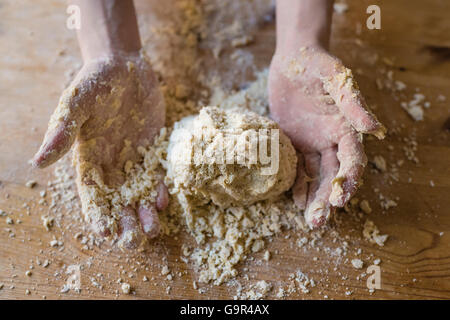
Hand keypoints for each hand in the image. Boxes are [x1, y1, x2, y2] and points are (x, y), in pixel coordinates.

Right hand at [32, 52, 167, 248]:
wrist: (126, 67)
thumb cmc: (96, 82)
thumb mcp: (76, 103)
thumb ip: (62, 131)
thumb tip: (38, 162)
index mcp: (89, 159)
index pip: (92, 193)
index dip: (97, 213)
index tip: (105, 232)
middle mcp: (112, 165)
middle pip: (117, 201)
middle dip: (124, 222)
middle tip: (132, 241)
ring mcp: (135, 160)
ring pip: (139, 194)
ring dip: (145, 213)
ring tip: (151, 230)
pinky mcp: (154, 151)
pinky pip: (157, 177)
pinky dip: (160, 190)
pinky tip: (163, 202)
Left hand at [269, 46, 385, 227]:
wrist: (292, 60)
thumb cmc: (317, 64)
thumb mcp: (335, 78)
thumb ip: (352, 101)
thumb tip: (374, 128)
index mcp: (346, 127)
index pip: (352, 159)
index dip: (349, 179)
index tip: (341, 199)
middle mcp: (331, 139)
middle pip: (333, 174)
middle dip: (328, 198)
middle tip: (320, 221)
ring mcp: (312, 143)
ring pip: (316, 175)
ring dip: (314, 197)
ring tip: (310, 220)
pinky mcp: (294, 142)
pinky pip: (297, 167)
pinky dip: (297, 184)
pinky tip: (295, 201)